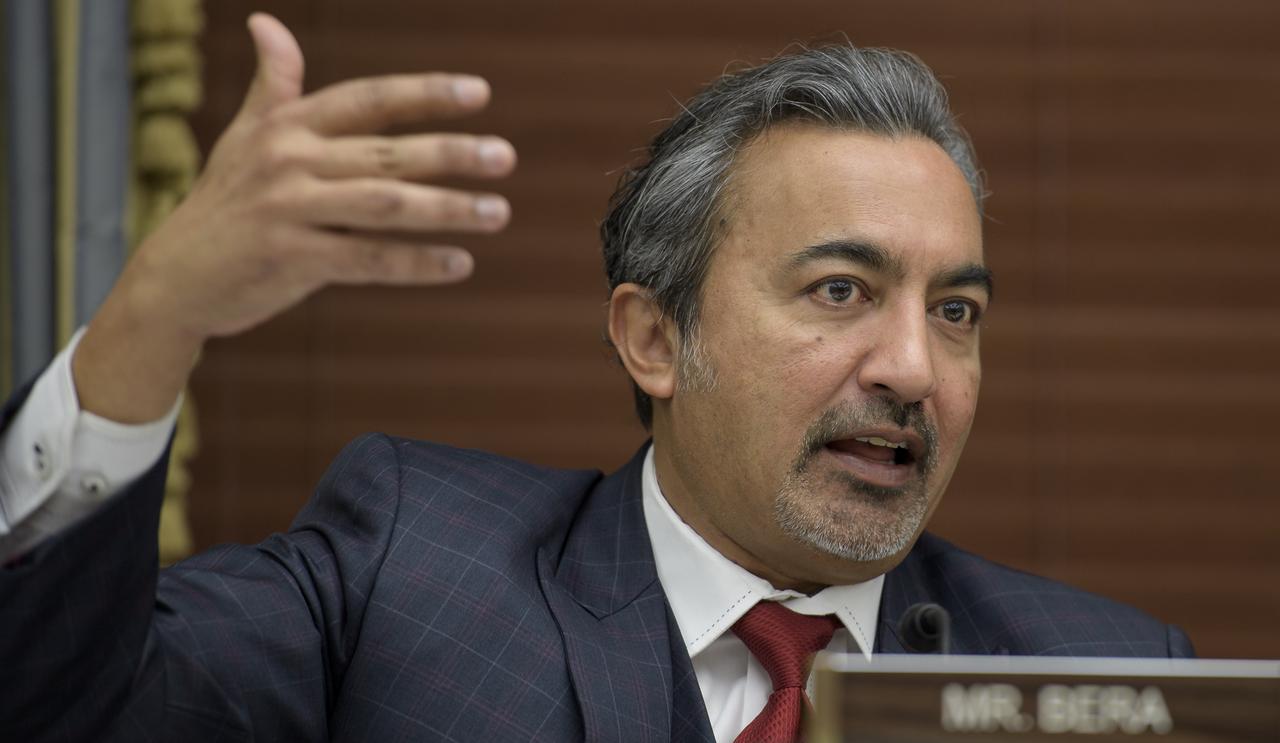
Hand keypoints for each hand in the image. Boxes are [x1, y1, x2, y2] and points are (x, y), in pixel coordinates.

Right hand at [73, 13, 515, 422]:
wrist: (175, 278)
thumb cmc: (224, 202)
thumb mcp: (245, 137)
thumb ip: (273, 85)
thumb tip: (266, 22)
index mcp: (286, 126)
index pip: (368, 100)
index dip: (424, 93)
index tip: (480, 92)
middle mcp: (289, 161)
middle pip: (386, 152)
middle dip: (451, 153)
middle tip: (505, 157)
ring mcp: (289, 210)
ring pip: (385, 205)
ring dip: (447, 208)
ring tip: (499, 211)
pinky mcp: (291, 259)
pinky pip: (368, 260)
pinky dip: (416, 262)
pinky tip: (461, 263)